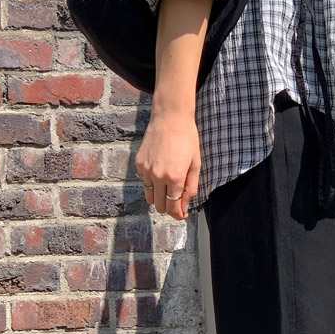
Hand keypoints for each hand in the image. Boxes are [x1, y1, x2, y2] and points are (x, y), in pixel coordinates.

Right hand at [135, 105, 200, 219]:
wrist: (170, 118)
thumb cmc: (187, 139)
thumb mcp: (195, 165)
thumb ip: (190, 188)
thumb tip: (184, 207)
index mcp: (175, 178)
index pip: (172, 208)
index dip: (178, 215)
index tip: (182, 215)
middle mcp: (158, 177)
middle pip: (159, 206)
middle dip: (169, 208)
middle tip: (177, 202)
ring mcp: (146, 170)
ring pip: (150, 197)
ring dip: (159, 198)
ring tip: (168, 188)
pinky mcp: (139, 163)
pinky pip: (144, 181)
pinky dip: (152, 182)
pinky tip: (161, 170)